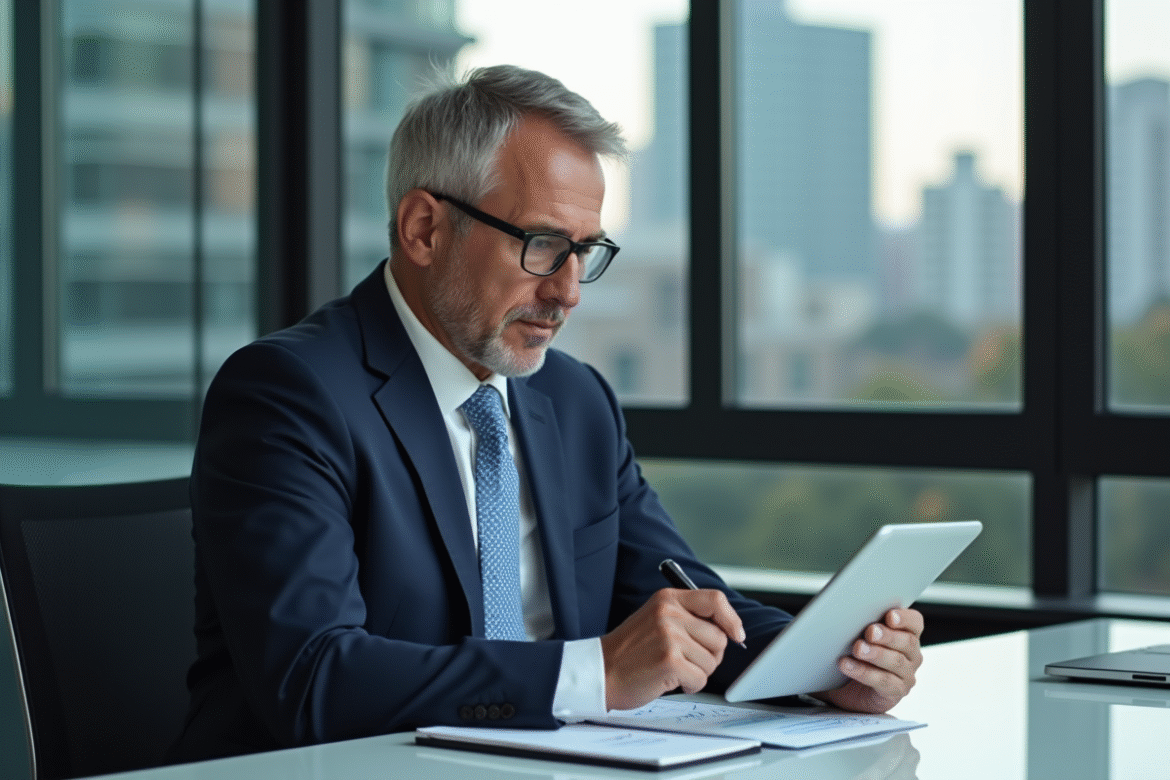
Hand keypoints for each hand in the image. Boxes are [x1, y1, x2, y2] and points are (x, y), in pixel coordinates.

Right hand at [600, 588, 745, 710]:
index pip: (715, 600)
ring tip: (673, 669)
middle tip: (686, 660)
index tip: (736, 635)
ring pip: (712, 661)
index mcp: (667, 599)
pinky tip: (670, 680)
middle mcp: (669, 613)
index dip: (731, 619)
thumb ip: (688, 618)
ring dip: (698, 672)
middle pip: (719, 637)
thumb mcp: (656, 619)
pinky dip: (690, 686)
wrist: (600, 672)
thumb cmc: (630, 651)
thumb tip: (729, 630)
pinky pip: (701, 679)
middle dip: (710, 656)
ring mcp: (669, 637)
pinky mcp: (669, 661)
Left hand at [814, 608, 923, 713]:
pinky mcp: (895, 692)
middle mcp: (912, 654)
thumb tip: (848, 611)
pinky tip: (848, 665)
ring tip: (857, 649)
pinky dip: (864, 672)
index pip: (915, 622)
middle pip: (907, 642)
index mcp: (907, 634)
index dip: (905, 618)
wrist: (846, 686)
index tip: (890, 616)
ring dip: (875, 654)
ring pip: (896, 662)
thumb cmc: (856, 653)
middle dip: (887, 636)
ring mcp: (906, 675)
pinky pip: (883, 681)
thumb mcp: (859, 635)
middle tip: (870, 632)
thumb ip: (862, 622)